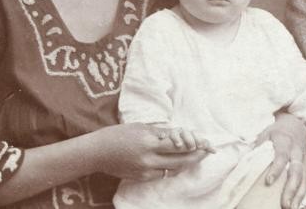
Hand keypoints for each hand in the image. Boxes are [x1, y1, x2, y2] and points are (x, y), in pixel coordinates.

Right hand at [92, 123, 207, 180]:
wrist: (97, 152)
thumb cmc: (119, 134)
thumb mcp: (142, 127)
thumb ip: (161, 133)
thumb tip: (181, 135)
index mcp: (149, 142)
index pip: (179, 145)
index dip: (195, 144)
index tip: (206, 143)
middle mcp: (148, 159)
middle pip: (180, 160)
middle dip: (197, 156)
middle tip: (207, 151)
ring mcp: (145, 171)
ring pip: (174, 169)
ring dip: (186, 163)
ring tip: (196, 156)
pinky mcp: (141, 178)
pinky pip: (162, 174)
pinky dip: (172, 168)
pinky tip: (178, 162)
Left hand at [256, 113, 305, 208]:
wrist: (296, 124)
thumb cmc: (277, 132)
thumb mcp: (265, 134)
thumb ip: (258, 148)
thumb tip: (244, 164)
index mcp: (284, 141)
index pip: (281, 156)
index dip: (276, 169)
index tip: (268, 182)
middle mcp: (296, 151)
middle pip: (296, 171)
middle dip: (291, 188)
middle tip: (284, 204)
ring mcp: (303, 159)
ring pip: (304, 178)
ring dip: (299, 195)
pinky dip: (303, 194)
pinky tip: (297, 205)